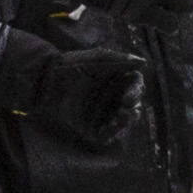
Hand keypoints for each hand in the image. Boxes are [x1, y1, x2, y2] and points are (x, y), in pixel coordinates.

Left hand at [0, 38, 146, 146]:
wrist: (48, 80)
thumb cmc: (74, 64)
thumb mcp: (100, 58)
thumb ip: (121, 60)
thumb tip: (144, 62)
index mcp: (118, 80)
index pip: (136, 87)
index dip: (136, 92)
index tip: (129, 96)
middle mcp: (113, 98)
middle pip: (133, 107)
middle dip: (133, 110)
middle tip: (126, 110)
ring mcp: (104, 113)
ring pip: (123, 122)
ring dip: (125, 123)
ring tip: (121, 119)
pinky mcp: (93, 127)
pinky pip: (107, 134)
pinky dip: (112, 134)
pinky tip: (109, 129)